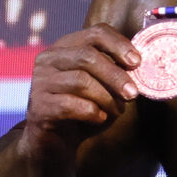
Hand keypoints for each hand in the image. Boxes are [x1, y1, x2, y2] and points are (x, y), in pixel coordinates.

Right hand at [24, 24, 141, 140]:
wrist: (54, 143)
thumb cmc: (82, 110)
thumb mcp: (100, 86)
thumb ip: (114, 71)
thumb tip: (138, 64)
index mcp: (65, 48)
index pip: (95, 33)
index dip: (119, 45)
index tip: (137, 63)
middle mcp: (48, 60)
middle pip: (87, 56)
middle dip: (115, 75)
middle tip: (133, 94)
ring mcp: (40, 83)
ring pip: (80, 81)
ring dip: (106, 98)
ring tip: (117, 110)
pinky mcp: (38, 107)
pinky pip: (69, 105)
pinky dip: (91, 112)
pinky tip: (99, 118)